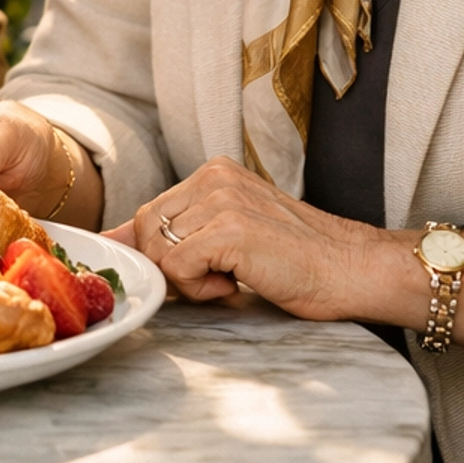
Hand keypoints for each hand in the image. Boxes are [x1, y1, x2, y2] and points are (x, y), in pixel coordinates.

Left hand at [112, 156, 397, 317]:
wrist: (352, 270)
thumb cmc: (298, 261)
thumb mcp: (233, 234)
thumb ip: (181, 233)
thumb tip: (112, 241)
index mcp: (214, 173)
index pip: (149, 211)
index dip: (153, 251)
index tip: (166, 274)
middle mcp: (214, 177)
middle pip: (145, 228)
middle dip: (167, 266)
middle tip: (209, 281)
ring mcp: (223, 199)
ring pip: (158, 249)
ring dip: (186, 280)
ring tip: (228, 281)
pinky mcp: (231, 229)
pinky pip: (178, 267)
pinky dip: (199, 289)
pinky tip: (235, 286)